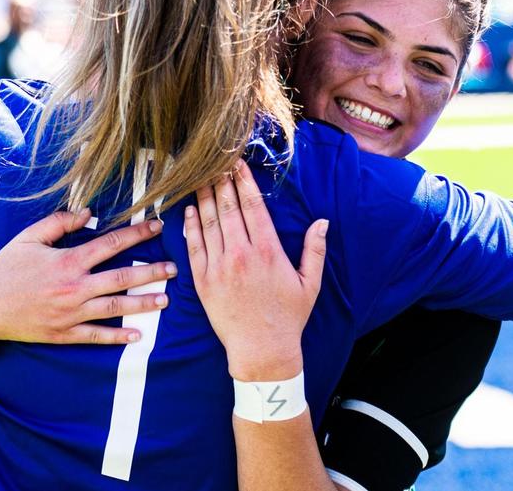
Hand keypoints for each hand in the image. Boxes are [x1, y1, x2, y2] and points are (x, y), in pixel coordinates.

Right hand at [0, 209, 175, 343]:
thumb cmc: (6, 267)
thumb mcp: (29, 237)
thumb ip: (60, 222)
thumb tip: (89, 212)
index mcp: (67, 261)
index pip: (110, 244)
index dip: (137, 234)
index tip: (157, 227)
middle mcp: (73, 287)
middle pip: (121, 278)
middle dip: (151, 272)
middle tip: (175, 268)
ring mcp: (70, 313)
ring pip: (114, 308)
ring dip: (143, 304)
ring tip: (166, 300)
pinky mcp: (63, 333)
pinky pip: (95, 336)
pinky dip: (117, 336)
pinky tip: (138, 335)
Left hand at [185, 160, 326, 380]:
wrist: (262, 350)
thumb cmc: (288, 317)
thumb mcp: (310, 283)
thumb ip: (315, 250)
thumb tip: (322, 222)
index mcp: (268, 250)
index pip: (252, 206)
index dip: (243, 181)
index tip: (237, 164)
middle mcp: (241, 254)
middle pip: (228, 208)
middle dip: (221, 181)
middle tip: (215, 162)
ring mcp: (219, 267)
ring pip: (208, 223)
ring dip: (205, 197)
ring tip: (201, 177)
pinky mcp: (203, 281)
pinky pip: (194, 247)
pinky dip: (191, 226)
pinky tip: (190, 210)